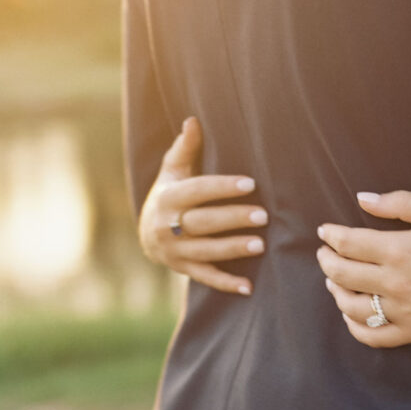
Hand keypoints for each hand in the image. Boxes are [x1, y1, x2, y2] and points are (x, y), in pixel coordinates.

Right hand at [138, 116, 267, 295]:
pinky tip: (249, 287)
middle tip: (263, 215)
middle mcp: (166, 227)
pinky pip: (206, 278)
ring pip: (205, 251)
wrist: (147, 231)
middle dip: (232, 219)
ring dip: (233, 249)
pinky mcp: (183, 269)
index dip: (222, 187)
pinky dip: (226, 284)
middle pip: (202, 222)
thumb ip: (185, 148)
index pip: (197, 191)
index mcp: (168, 198)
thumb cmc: (170, 193)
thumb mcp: (173, 170)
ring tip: (260, 245)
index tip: (250, 183)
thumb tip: (193, 121)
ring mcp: (174, 252)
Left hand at [316, 191, 410, 346]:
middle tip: (325, 252)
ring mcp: (403, 311)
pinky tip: (352, 314)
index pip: (348, 243)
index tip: (325, 231)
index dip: (330, 236)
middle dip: (326, 260)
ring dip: (335, 291)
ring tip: (334, 280)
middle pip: (341, 274)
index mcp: (400, 250)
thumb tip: (362, 199)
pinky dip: (354, 326)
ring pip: (350, 306)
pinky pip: (372, 336)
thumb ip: (400, 203)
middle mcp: (396, 283)